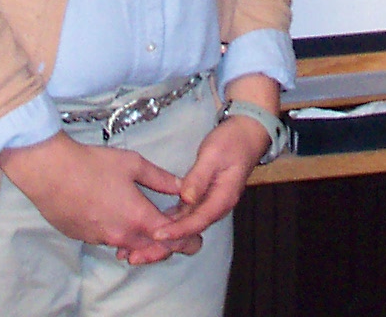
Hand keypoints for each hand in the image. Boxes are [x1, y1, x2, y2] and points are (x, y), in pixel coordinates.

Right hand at [0, 135, 200, 264]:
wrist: (51, 172)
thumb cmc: (92, 165)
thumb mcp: (133, 164)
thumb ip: (160, 178)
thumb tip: (181, 187)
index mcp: (138, 218)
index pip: (172, 239)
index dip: (186, 239)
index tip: (194, 236)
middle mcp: (121, 236)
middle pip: (152, 251)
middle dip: (167, 244)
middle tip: (174, 231)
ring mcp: (100, 239)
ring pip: (129, 248)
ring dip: (141, 240)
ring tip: (147, 223)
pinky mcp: (84, 238)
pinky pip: (108, 242)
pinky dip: (118, 235)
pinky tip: (117, 217)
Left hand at [152, 110, 271, 243]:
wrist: (246, 134)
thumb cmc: (231, 142)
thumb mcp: (213, 155)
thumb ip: (199, 177)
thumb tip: (185, 198)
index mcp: (223, 198)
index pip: (198, 220)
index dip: (178, 230)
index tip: (157, 234)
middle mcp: (216, 206)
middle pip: (191, 230)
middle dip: (167, 242)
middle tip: (140, 251)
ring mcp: (209, 203)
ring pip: (186, 225)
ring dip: (165, 236)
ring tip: (139, 246)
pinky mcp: (202, 198)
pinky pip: (184, 215)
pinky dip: (169, 222)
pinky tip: (151, 226)